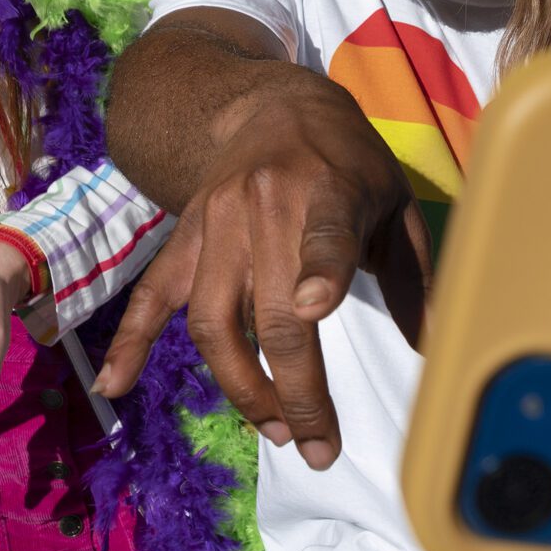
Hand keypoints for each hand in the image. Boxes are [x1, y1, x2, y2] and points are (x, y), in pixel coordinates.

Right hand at [93, 84, 430, 469]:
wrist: (275, 106)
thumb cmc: (349, 162)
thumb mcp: (395, 204)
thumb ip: (414, 277)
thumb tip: (436, 350)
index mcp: (329, 188)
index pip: (323, 231)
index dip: (318, 269)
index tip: (316, 306)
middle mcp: (265, 205)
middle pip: (270, 310)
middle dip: (293, 388)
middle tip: (317, 443)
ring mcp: (216, 223)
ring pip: (213, 318)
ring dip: (240, 386)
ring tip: (276, 429)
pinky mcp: (185, 236)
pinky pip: (151, 294)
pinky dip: (131, 341)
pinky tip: (114, 385)